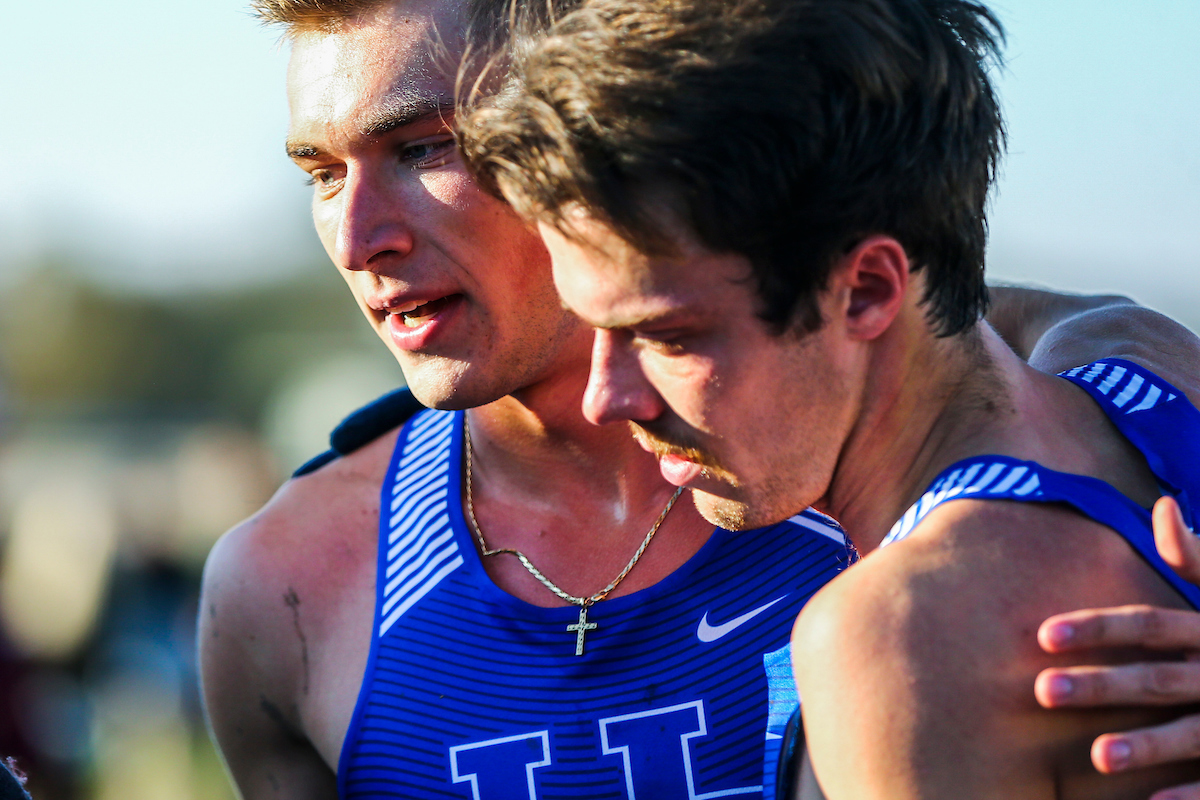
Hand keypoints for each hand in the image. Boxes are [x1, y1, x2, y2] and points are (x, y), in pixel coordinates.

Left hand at [1035, 497, 1199, 796]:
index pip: (1148, 624)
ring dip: (1147, 746)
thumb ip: (1198, 556)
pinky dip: (1195, 793)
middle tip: (1042, 691)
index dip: (1097, 627)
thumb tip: (1162, 507)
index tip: (1043, 634)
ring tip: (1097, 757)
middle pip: (1158, 678)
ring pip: (1193, 733)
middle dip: (1102, 685)